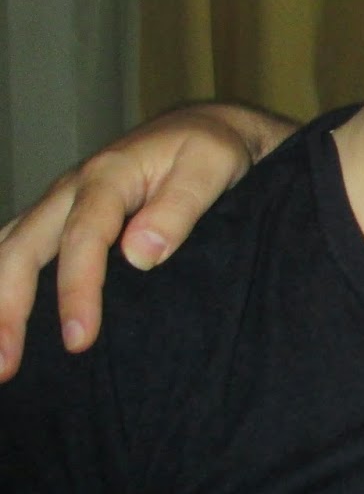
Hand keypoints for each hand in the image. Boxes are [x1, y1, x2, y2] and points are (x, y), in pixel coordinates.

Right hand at [0, 104, 292, 379]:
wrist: (202, 128)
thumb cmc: (210, 149)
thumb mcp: (211, 166)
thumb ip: (179, 207)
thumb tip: (140, 254)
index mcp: (108, 176)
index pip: (83, 237)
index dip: (77, 289)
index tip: (79, 338)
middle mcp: (71, 190)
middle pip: (23, 247)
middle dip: (7, 307)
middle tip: (6, 365)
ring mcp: (59, 204)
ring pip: (8, 249)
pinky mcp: (59, 218)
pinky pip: (16, 248)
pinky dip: (1, 283)